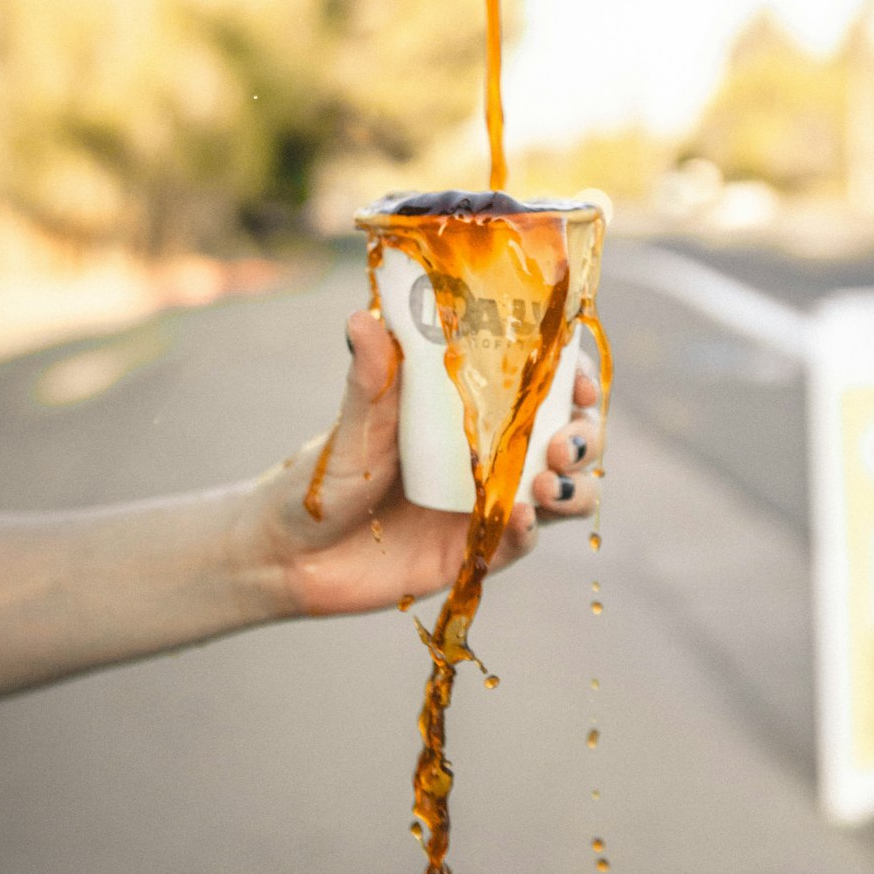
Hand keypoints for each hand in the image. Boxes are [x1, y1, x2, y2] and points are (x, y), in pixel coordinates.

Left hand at [254, 309, 603, 618]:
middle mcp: (490, 457)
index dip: (573, 379)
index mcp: (470, 412)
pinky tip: (519, 516)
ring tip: (550, 481)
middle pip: (568, 440)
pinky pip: (520, 543)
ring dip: (574, 487)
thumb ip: (369, 379)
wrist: (288, 554)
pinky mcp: (475, 555)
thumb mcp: (353, 426)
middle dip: (584, 436)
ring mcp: (486, 507)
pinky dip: (530, 530)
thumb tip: (363, 319)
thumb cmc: (322, 478)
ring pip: (561, 494)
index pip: (541, 387)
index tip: (578, 375)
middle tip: (565, 441)